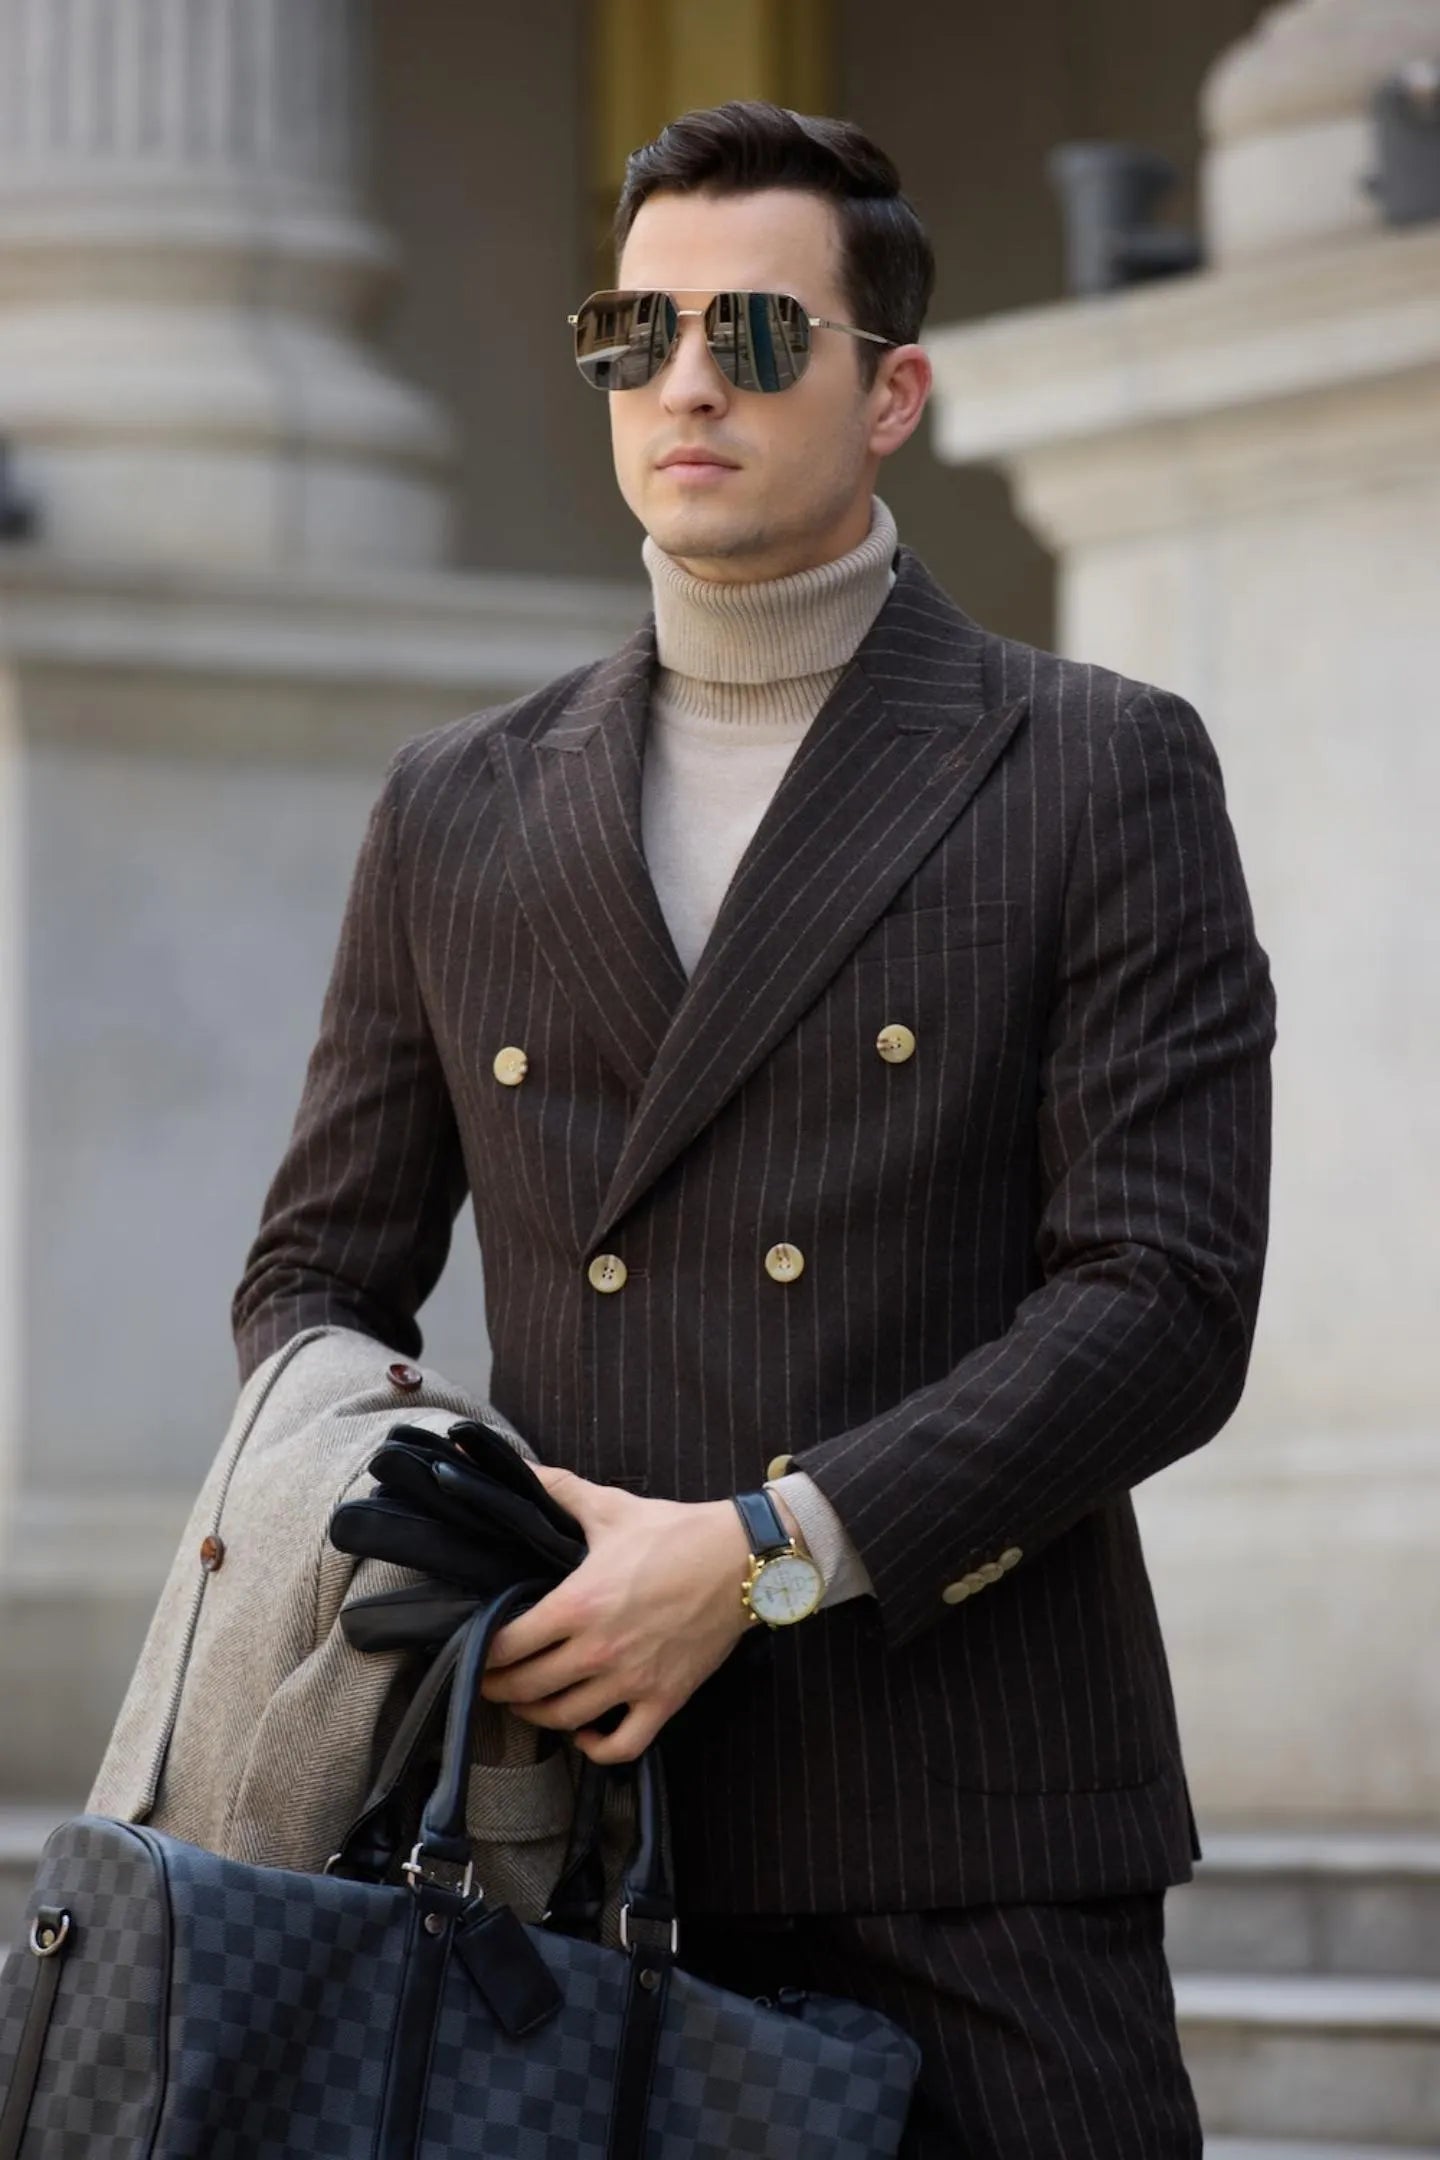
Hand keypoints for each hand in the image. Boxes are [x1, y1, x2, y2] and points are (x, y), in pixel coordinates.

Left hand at [479, 1466, 754, 1763]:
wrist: (741, 1558)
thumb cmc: (674, 1532)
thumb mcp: (609, 1506)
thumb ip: (555, 1487)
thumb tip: (513, 1463)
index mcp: (578, 1603)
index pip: (507, 1646)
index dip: (482, 1653)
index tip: (475, 1650)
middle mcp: (599, 1649)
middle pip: (527, 1688)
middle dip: (498, 1688)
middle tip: (489, 1680)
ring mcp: (633, 1680)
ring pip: (565, 1720)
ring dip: (536, 1716)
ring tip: (527, 1702)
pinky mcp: (665, 1699)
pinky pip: (621, 1745)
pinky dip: (595, 1748)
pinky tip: (584, 1731)